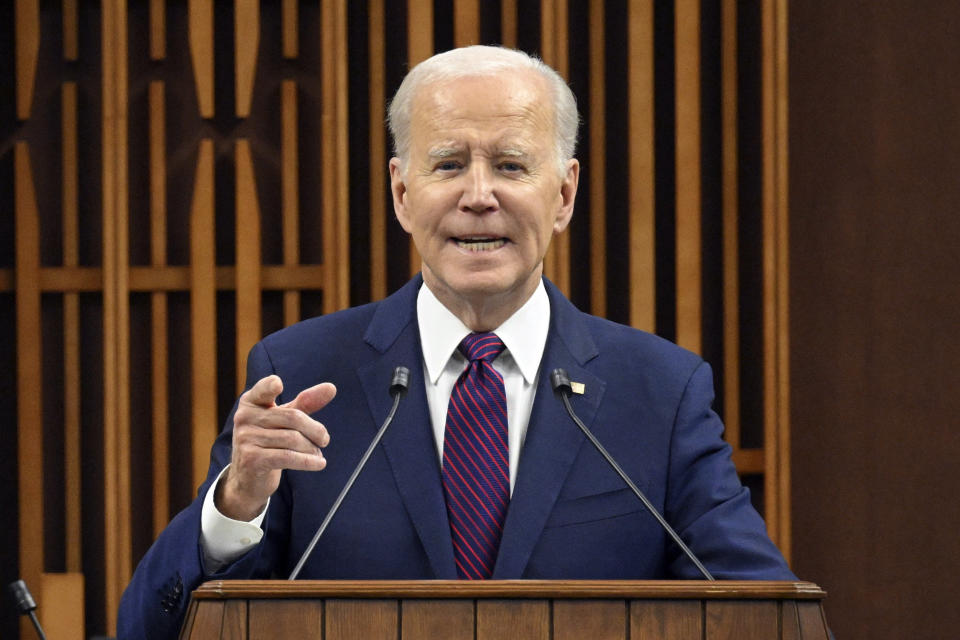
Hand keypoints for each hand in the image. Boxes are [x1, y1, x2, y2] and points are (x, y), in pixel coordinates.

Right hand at [215, 375, 336, 520]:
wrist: (248, 478)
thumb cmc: (268, 441)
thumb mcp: (284, 419)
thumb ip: (305, 403)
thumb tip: (331, 388)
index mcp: (251, 402)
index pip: (262, 390)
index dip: (270, 386)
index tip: (278, 384)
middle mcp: (244, 417)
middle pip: (293, 417)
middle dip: (315, 430)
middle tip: (324, 439)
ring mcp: (245, 438)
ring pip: (293, 439)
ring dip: (312, 448)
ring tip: (317, 454)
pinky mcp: (251, 459)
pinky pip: (287, 457)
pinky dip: (308, 461)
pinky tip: (319, 463)